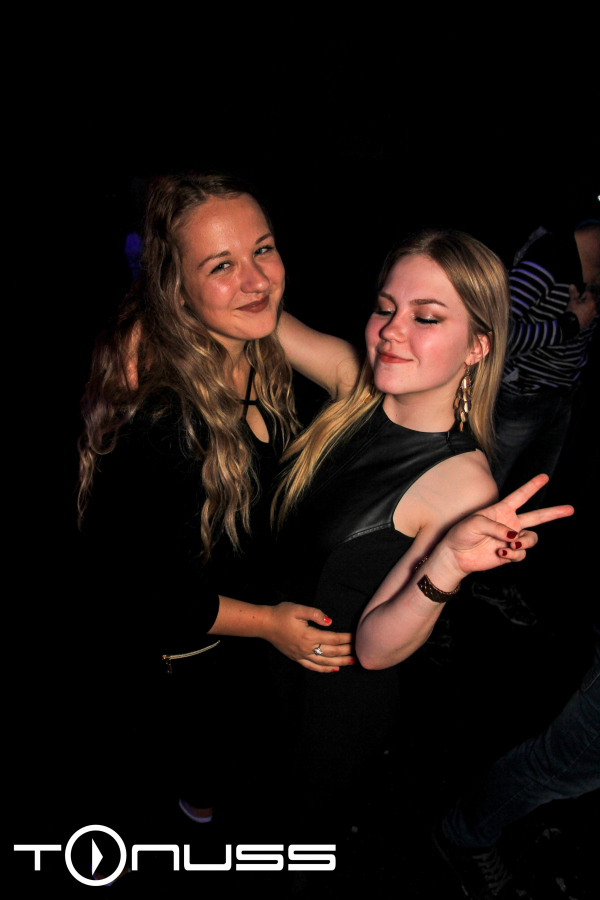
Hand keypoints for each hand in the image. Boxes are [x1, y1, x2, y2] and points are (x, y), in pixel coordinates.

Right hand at [265, 602, 353, 672]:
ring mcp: (301, 655)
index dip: (346, 638)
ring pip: (324, 662)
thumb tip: (330, 622)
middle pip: (331, 652)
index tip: (357, 637)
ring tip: (352, 661)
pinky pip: (312, 667)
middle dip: (347, 651)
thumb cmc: (281, 614)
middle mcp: (306, 648)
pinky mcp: (296, 658)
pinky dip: (324, 669)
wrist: (265, 624)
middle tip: (360, 651)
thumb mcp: (298, 609)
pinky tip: (334, 669)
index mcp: (309, 635)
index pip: (333, 638)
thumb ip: (315, 614)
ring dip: (340, 662)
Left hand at [439, 474, 573, 580]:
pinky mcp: (510, 553)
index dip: (532, 486)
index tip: (544, 477)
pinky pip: (522, 553)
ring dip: (523, 542)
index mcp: (502, 510)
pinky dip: (514, 554)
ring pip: (532, 538)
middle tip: (571, 509)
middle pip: (537, 517)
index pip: (521, 496)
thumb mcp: (476, 523)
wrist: (456, 555)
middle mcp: (510, 523)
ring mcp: (512, 539)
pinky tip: (501, 553)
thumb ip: (497, 527)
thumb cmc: (462, 533)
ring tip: (510, 544)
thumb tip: (515, 537)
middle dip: (554, 513)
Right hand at [567, 284, 596, 329]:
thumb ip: (573, 293)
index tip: (576, 300)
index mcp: (591, 302)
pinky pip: (588, 315)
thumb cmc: (572, 312)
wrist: (570, 326)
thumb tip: (572, 284)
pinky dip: (584, 314)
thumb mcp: (572, 302)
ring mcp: (593, 316)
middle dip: (583, 302)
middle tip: (575, 306)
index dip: (581, 295)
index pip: (588, 293)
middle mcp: (594, 308)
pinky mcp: (590, 321)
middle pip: (589, 301)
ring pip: (589, 308)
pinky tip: (577, 317)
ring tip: (576, 312)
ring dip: (584, 308)